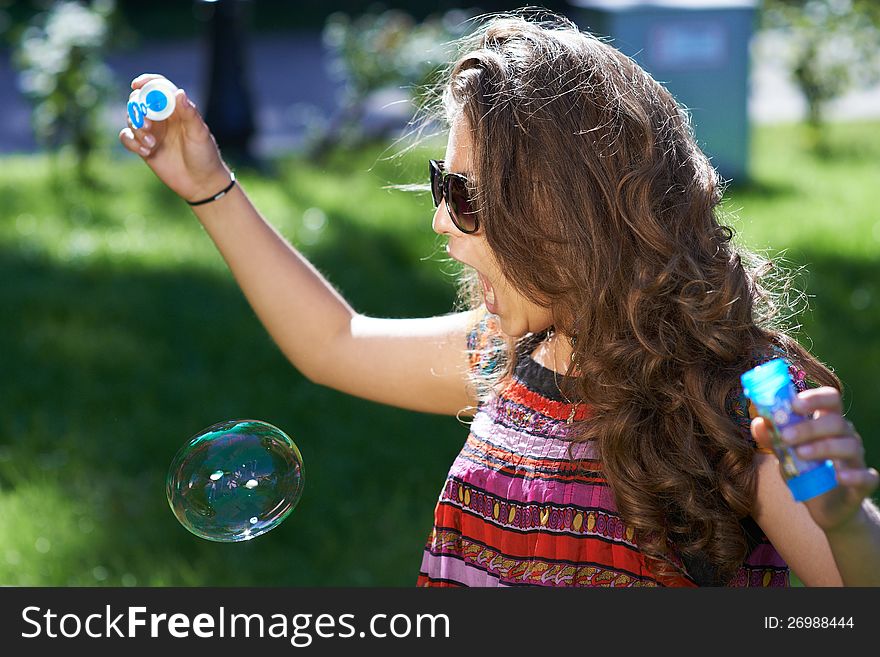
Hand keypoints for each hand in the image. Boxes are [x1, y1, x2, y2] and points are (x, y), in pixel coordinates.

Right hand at [118, 74, 232, 203]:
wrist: (202, 184)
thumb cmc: (205, 156)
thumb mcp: (199, 134)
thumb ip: (189, 113)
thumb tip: (179, 92)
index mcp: (177, 109)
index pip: (159, 87)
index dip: (147, 82)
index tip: (136, 85)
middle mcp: (162, 118)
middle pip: (139, 101)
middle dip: (138, 110)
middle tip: (147, 126)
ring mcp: (152, 132)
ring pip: (131, 119)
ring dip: (136, 129)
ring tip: (151, 144)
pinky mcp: (144, 147)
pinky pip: (127, 137)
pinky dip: (131, 142)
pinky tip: (146, 152)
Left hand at [751, 387, 878, 532]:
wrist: (826, 507)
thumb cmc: (806, 472)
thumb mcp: (786, 454)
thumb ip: (773, 438)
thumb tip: (758, 422)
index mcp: (828, 424)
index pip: (830, 399)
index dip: (815, 398)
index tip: (794, 404)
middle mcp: (846, 437)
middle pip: (836, 422)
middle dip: (809, 427)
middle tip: (785, 436)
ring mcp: (857, 460)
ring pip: (849, 446)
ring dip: (823, 447)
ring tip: (800, 454)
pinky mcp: (863, 484)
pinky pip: (866, 476)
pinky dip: (854, 475)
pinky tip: (839, 477)